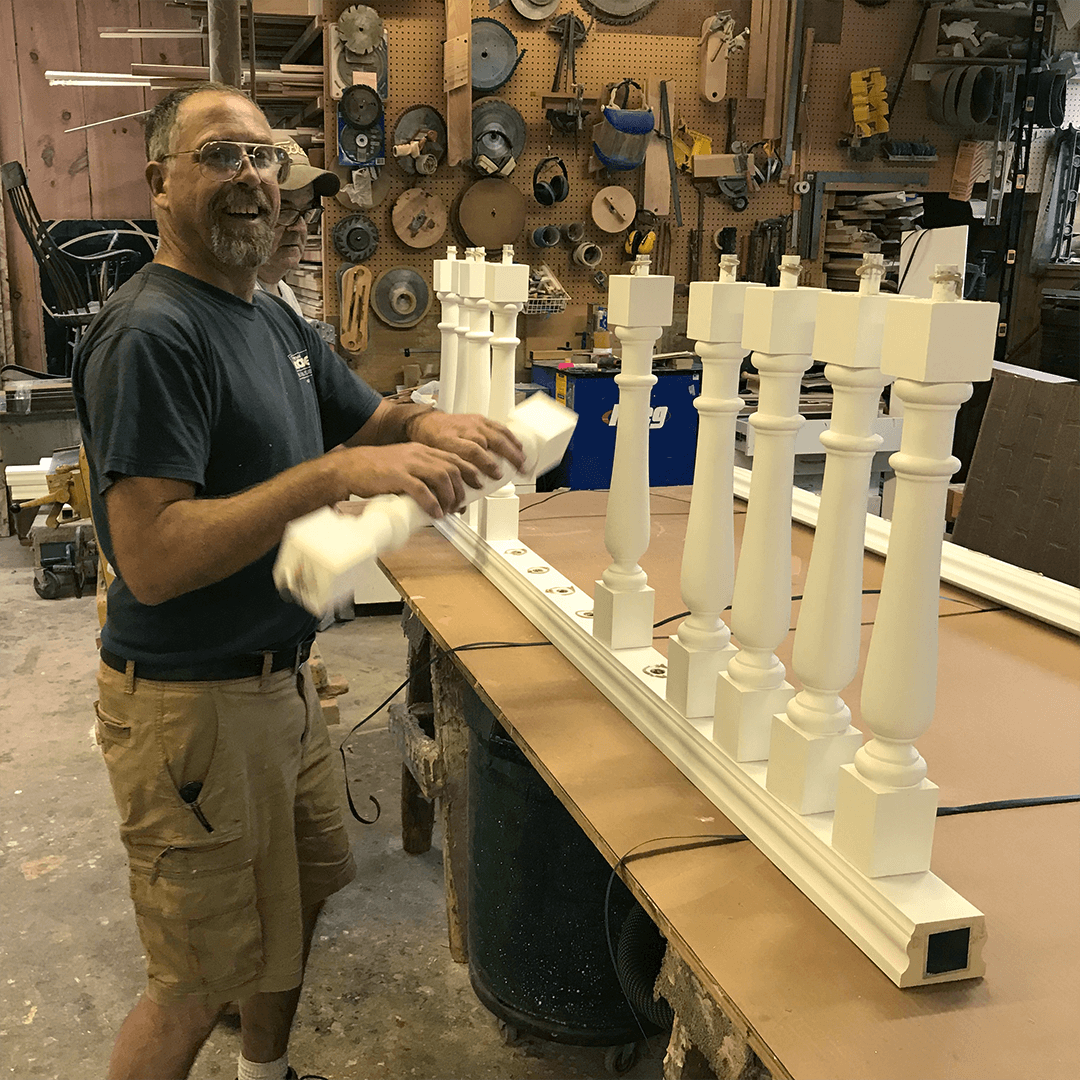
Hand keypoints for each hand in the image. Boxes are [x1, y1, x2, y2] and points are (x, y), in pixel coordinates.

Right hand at [336, 442, 480, 518]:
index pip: (453, 457)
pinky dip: (432, 503)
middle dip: (462, 488)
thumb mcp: (403, 466)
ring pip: (441, 477)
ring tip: (449, 510)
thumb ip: (420, 476)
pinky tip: (436, 513)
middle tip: (462, 503)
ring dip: (449, 497)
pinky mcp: (397, 476)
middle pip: (452, 468)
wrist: (349, 467)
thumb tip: (437, 496)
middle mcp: (418, 454)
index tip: (478, 482)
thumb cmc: (375, 470)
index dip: (470, 470)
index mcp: (421, 450)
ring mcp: (408, 464)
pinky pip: (422, 490)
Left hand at [408, 412, 525, 480]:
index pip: (472, 451)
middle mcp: (463, 430)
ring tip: (522, 461)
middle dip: (507, 456)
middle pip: (490, 441)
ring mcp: (473, 423)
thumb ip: (450, 483)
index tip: (496, 476)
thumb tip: (461, 508)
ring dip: (513, 448)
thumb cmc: (430, 444)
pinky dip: (511, 438)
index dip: (487, 464)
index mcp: (449, 441)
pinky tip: (518, 447)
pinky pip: (499, 427)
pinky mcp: (480, 419)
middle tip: (518, 470)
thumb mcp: (435, 463)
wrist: (426, 423)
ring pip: (497, 433)